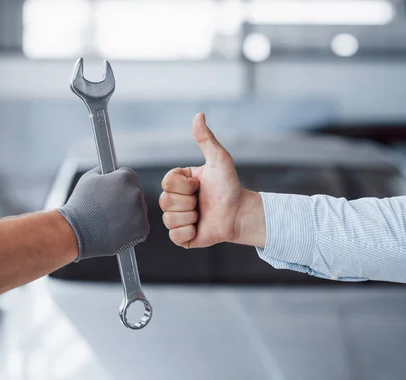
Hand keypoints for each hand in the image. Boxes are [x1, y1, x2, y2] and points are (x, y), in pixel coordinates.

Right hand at [59, 167, 148, 259]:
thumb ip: (105, 170)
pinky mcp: (143, 228)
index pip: (129, 177)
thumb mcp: (89, 178)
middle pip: (136, 193)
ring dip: (130, 213)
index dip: (119, 185)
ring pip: (139, 209)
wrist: (76, 231)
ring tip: (111, 219)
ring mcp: (141, 211)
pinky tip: (117, 228)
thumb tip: (112, 170)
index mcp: (125, 177)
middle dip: (125, 199)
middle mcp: (136, 192)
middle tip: (109, 208)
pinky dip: (132, 228)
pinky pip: (141, 225)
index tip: (111, 192)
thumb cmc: (80, 205)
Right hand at [160, 113, 265, 247]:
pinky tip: (200, 226)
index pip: (166, 182)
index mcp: (178, 182)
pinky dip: (189, 231)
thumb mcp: (218, 160)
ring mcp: (177, 219)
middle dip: (189, 202)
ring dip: (191, 217)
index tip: (199, 184)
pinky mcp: (182, 238)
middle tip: (202, 201)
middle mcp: (174, 200)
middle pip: (165, 201)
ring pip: (169, 219)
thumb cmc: (230, 186)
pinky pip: (174, 236)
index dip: (184, 185)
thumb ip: (206, 139)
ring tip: (202, 214)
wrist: (241, 213)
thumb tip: (199, 115)